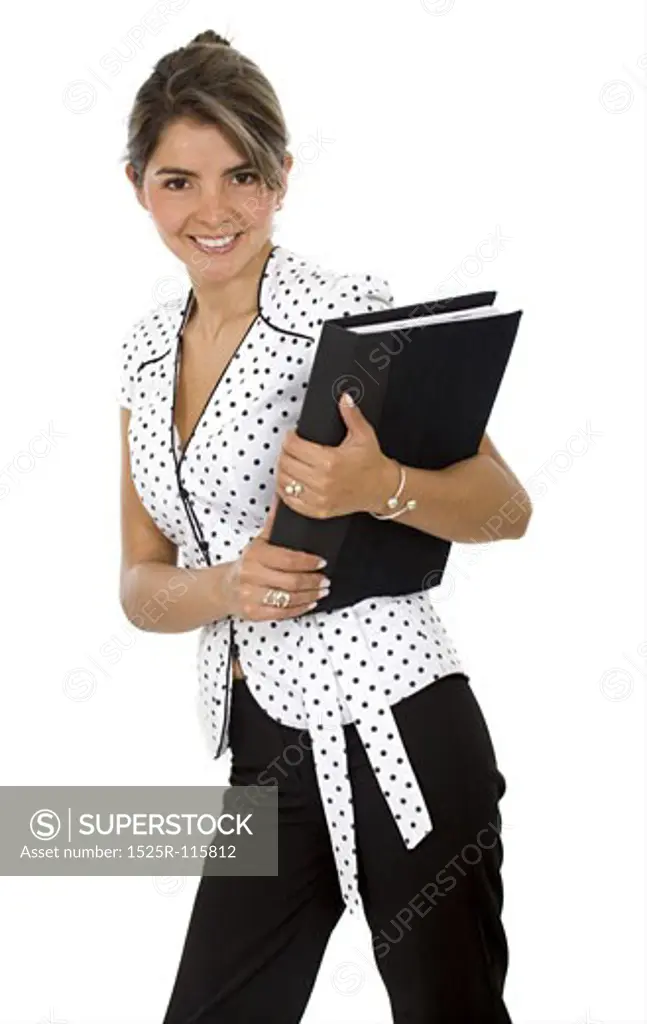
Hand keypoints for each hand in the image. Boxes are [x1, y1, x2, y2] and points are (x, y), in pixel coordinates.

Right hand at [222, 493, 330, 620]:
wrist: (225, 588)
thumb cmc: (247, 564)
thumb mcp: (259, 541)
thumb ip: (275, 524)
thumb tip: (285, 497)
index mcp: (255, 554)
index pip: (288, 559)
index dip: (308, 562)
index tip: (322, 562)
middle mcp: (251, 575)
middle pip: (291, 581)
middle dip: (313, 581)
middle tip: (326, 580)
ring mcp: (251, 596)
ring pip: (289, 599)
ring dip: (310, 596)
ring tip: (321, 591)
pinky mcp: (253, 613)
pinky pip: (282, 613)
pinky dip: (300, 609)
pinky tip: (309, 603)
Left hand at [276, 392, 396, 517]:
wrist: (382, 489)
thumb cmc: (371, 463)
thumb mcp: (364, 435)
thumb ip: (351, 415)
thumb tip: (345, 398)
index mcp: (330, 461)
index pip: (294, 447)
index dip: (289, 438)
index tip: (292, 435)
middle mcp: (323, 481)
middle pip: (286, 463)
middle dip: (285, 453)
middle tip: (290, 448)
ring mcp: (319, 498)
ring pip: (285, 482)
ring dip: (282, 471)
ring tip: (289, 463)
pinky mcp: (318, 510)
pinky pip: (291, 501)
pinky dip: (285, 491)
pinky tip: (290, 482)